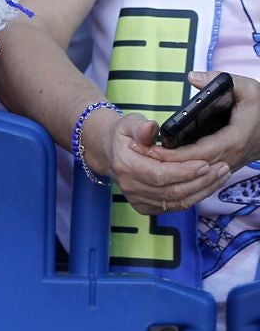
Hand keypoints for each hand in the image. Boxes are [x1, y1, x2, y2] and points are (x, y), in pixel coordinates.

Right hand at [96, 103, 228, 214]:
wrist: (109, 152)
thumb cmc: (123, 135)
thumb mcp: (129, 123)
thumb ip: (140, 126)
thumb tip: (150, 128)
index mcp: (125, 165)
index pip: (159, 174)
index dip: (184, 172)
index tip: (205, 164)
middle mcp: (130, 186)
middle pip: (172, 191)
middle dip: (201, 181)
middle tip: (221, 168)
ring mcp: (137, 199)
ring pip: (177, 202)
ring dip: (202, 191)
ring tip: (220, 176)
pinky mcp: (145, 207)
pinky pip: (174, 207)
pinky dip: (194, 198)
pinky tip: (207, 185)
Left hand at [147, 71, 259, 182]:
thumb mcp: (247, 87)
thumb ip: (219, 80)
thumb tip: (192, 77)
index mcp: (235, 140)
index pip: (200, 153)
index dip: (175, 155)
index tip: (151, 150)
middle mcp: (231, 157)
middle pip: (194, 167)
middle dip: (166, 164)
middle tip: (139, 154)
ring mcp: (229, 164)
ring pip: (197, 175)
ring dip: (172, 170)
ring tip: (144, 159)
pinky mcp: (225, 166)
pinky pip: (202, 174)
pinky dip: (182, 172)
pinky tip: (161, 164)